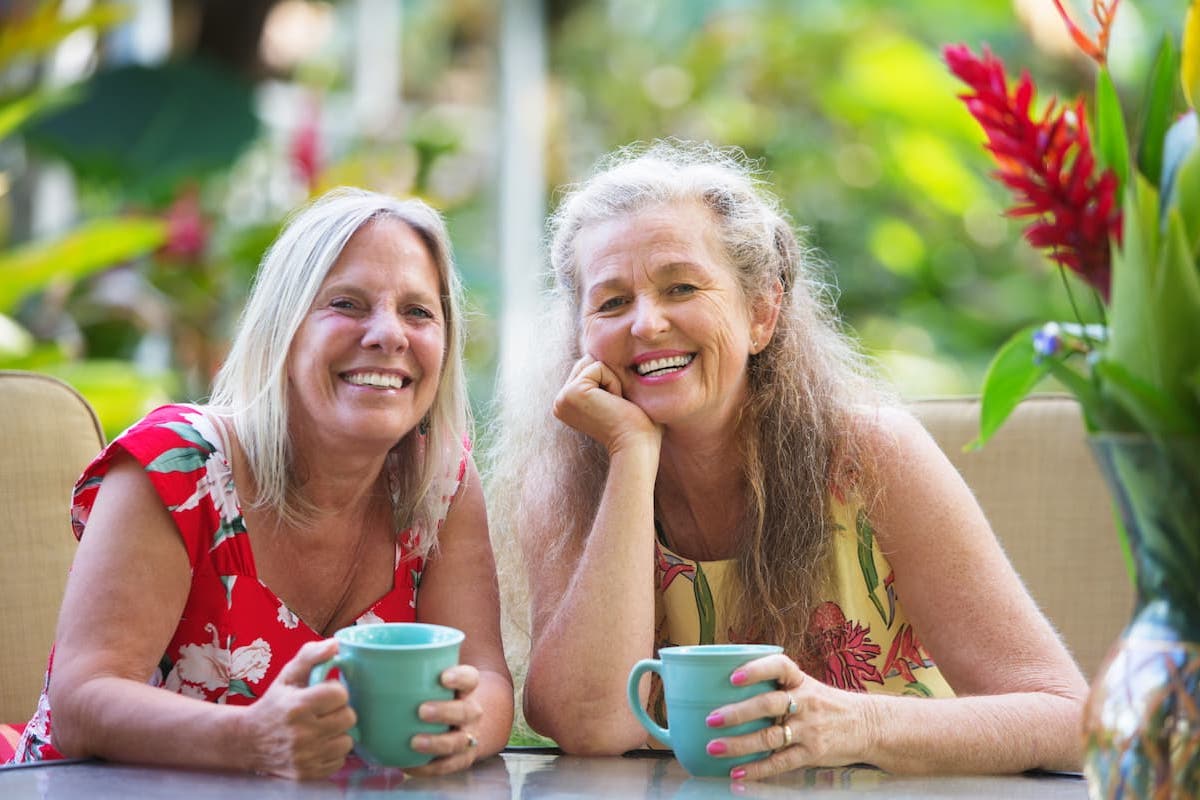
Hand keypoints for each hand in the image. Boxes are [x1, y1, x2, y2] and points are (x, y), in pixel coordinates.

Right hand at [243, 639, 355, 779]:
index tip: (325, 693)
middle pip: (348, 717)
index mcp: (298, 706)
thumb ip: (311, 655)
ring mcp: (305, 756)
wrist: (248, 740)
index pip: (340, 695)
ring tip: (323, 727)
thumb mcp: (287, 675)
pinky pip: (339, 761)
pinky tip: (319, 743)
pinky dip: (333, 751)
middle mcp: (302, 734)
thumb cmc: (273, 704)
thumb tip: (336, 644)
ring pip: (347, 741)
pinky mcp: (307, 773)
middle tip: (325, 710)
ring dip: (338, 733)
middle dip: (339, 711)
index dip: (336, 691)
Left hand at [403, 664, 484, 776]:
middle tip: (422, 710)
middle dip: (445, 711)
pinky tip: (408, 765)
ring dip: (437, 742)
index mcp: (464, 688)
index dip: (460, 677)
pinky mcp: (460, 759)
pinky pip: (447, 766)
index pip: (470, 678)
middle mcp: (470, 711)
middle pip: (465, 710)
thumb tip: (352, 662)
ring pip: (458, 741)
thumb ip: (399, 671)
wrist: (461, 723)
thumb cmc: (433, 696)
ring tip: (415, 741)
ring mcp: (467, 736)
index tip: (443, 677)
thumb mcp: (427, 680)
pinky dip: (428, 767)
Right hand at [553, 356, 660, 454]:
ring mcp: (563, 397)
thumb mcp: (617, 397)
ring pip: (594, 363)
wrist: (636, 446)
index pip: (591, 368)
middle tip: (618, 406)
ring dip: (614, 380)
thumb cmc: (637, 426)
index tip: (617, 408)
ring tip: (616, 405)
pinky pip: (599, 367)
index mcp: (568, 402)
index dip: (612, 380)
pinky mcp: (572, 392)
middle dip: (612, 378)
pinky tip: (614, 404)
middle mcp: (560, 400)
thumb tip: (612, 349)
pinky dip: (614, 383)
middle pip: (590, 362)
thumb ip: (609, 376)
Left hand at [702, 653, 869, 780]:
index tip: (732, 677)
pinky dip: (757, 769)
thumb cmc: (827, 704)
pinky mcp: (813, 753)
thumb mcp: (807, 686)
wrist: (868, 725)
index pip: (779, 666)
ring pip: (770, 737)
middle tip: (711, 718)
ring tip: (714, 747)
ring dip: (739, 744)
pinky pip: (781, 762)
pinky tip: (737, 773)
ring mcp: (810, 729)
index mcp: (801, 681)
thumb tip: (729, 689)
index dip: (755, 669)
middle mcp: (806, 702)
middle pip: (769, 705)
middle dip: (738, 713)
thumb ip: (777, 687)